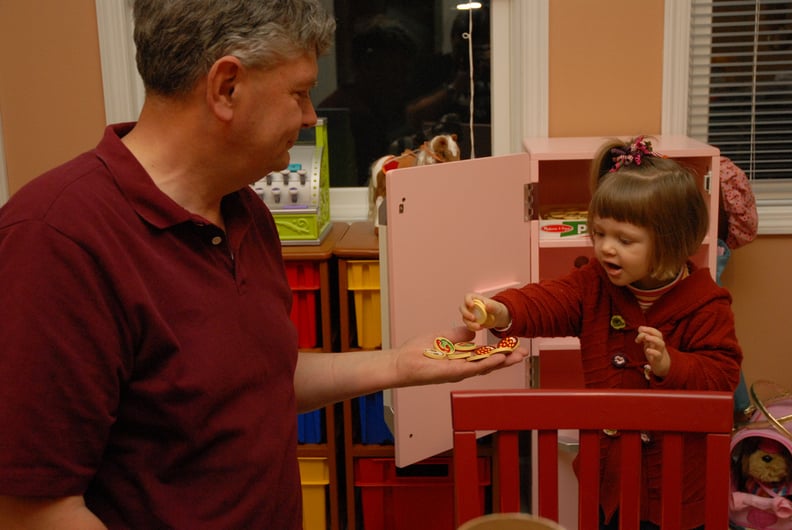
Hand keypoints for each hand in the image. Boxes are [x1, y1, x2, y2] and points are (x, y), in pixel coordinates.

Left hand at [393, 326, 528, 385]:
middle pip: (489, 363)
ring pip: (485, 367)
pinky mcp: (452, 373)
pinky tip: (498, 358)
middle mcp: (462, 367)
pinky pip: (473, 368)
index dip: (501, 351)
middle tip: (524, 352)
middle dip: (507, 358)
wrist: (402, 361)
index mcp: (461, 359)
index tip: (515, 345)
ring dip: (502, 361)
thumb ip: (459, 335)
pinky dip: (486, 363)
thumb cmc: (418, 351)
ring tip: (517, 355)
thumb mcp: (443, 337)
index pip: (485, 355)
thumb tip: (473, 331)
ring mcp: (459, 372)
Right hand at [459, 293, 509, 331]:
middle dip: (466, 314)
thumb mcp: (496, 307)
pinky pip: (468, 325)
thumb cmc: (496, 309)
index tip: (472, 305)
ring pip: (464, 318)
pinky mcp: (470, 322)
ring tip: (479, 326)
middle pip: (462, 308)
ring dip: (470, 323)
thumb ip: (492, 306)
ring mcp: (469, 314)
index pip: (467, 297)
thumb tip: (487, 305)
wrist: (497, 317)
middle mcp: (470, 306)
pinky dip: (473, 328)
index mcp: (475, 298)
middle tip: (473, 318)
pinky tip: (481, 328)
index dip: (467, 300)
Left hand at [635, 325, 669, 377]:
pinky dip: (653, 352)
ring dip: (653, 339)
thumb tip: (639, 329)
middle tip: (641, 330)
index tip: (640, 328)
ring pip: (661, 343)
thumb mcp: (648, 344)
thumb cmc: (654, 353)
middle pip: (659, 335)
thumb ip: (644, 337)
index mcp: (657, 340)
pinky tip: (647, 350)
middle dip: (650, 331)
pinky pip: (658, 355)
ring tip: (646, 337)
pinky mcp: (658, 360)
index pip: (655, 331)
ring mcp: (660, 351)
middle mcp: (659, 344)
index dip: (648, 328)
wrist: (661, 365)